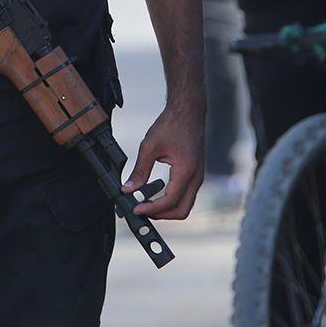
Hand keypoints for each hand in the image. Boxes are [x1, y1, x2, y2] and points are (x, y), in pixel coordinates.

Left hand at [124, 102, 204, 219]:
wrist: (189, 111)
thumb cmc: (172, 124)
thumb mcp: (150, 146)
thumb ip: (140, 170)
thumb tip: (127, 189)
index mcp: (186, 170)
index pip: (170, 201)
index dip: (152, 209)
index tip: (137, 209)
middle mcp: (196, 177)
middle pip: (182, 210)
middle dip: (161, 215)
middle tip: (142, 210)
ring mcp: (198, 176)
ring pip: (185, 204)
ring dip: (167, 209)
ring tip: (146, 204)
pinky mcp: (195, 174)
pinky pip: (186, 195)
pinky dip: (172, 200)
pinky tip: (155, 194)